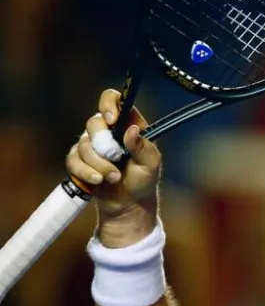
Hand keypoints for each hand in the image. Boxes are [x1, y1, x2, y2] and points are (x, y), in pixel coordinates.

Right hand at [65, 89, 161, 245]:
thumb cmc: (144, 181)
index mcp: (127, 124)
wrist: (129, 205)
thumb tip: (132, 130)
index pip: (114, 100)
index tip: (112, 120)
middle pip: (93, 122)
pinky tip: (98, 180)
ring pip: (83, 145)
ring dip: (99, 164)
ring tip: (114, 177)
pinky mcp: (80, 161)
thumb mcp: (151, 164)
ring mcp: (92, 146)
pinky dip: (85, 172)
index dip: (109, 104)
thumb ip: (143, 147)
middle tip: (116, 158)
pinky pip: (73, 160)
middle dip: (103, 144)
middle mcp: (108, 131)